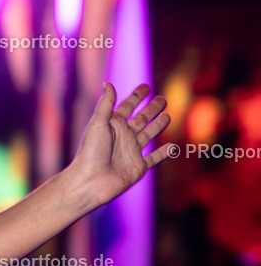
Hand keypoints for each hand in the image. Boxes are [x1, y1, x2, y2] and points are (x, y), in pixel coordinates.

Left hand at [70, 82, 172, 207]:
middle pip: (141, 119)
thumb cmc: (91, 152)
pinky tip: (173, 147)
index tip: (145, 86)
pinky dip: (164, 153)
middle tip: (162, 98)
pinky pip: (154, 158)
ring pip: (149, 135)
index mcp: (112, 125)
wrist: (91, 181)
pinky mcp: (139, 166)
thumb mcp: (98, 124)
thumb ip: (106, 104)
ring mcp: (132, 151)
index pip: (127, 107)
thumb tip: (108, 83)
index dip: (136, 97)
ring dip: (158, 125)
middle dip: (151, 109)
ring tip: (168, 115)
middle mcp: (123, 137)